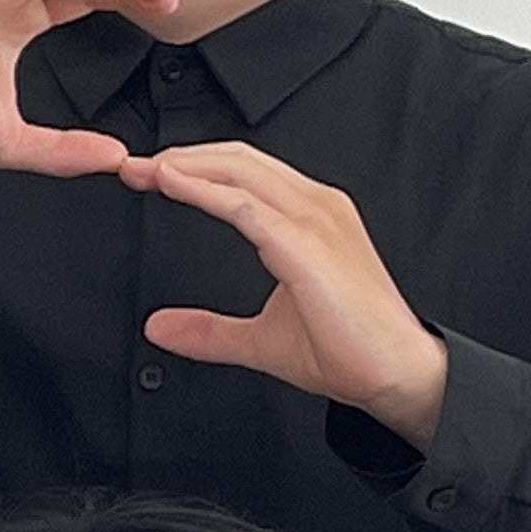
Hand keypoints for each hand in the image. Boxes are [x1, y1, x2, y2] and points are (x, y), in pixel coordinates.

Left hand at [131, 141, 448, 443]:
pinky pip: (246, 207)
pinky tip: (172, 185)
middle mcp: (316, 208)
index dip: (196, 167)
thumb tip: (158, 328)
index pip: (245, 174)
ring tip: (146, 170)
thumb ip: (209, 330)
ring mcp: (316, 221)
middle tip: (135, 166)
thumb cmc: (347, 350)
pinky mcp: (308, 245)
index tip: (150, 174)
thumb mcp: (259, 337)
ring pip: (241, 172)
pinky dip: (204, 191)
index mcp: (310, 217)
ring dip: (187, 167)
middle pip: (239, 159)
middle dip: (182, 157)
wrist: (395, 374)